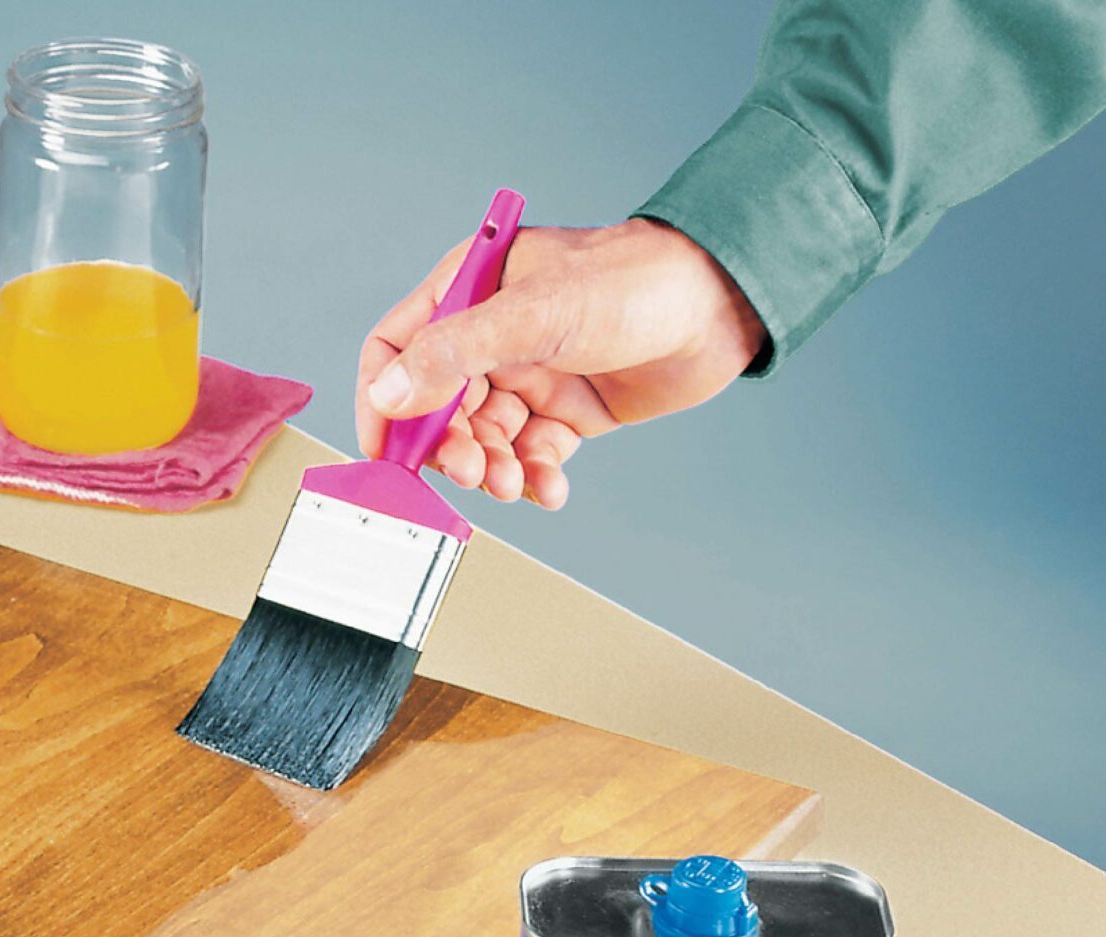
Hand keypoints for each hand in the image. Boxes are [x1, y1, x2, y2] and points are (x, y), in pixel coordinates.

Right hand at [354, 219, 765, 507]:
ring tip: (512, 482)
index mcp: (471, 290)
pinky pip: (531, 454)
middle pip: (439, 407)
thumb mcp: (533, 315)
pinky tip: (548, 487)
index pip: (398, 347)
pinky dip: (534, 476)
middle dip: (451, 447)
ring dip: (492, 467)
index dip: (382, 399)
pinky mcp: (568, 410)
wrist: (722, 303)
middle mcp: (493, 335)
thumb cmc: (635, 281)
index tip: (385, 450)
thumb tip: (390, 396)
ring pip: (485, 438)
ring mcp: (531, 374)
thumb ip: (454, 354)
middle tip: (471, 471)